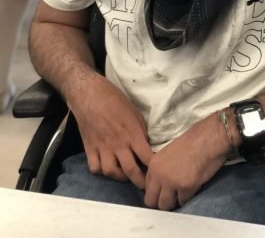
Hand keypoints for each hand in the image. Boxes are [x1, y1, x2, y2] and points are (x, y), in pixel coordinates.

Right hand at [69, 74, 152, 188]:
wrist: (91, 95)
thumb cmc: (116, 100)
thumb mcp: (135, 113)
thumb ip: (141, 131)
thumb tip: (146, 144)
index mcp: (132, 134)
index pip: (146, 156)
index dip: (153, 166)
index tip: (158, 171)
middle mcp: (118, 144)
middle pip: (130, 170)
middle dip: (139, 181)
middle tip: (145, 186)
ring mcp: (103, 147)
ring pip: (111, 172)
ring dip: (120, 177)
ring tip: (125, 176)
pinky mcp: (89, 148)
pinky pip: (95, 167)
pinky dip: (101, 171)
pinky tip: (107, 168)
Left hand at [144, 113, 228, 209]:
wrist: (210, 137)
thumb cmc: (194, 141)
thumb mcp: (169, 152)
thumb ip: (162, 168)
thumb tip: (161, 185)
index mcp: (153, 165)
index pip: (147, 188)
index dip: (157, 190)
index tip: (166, 189)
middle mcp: (159, 175)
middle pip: (151, 201)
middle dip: (162, 201)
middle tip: (173, 196)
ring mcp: (172, 182)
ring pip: (165, 205)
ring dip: (174, 201)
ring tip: (183, 192)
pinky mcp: (186, 187)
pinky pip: (183, 201)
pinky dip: (188, 197)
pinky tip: (193, 186)